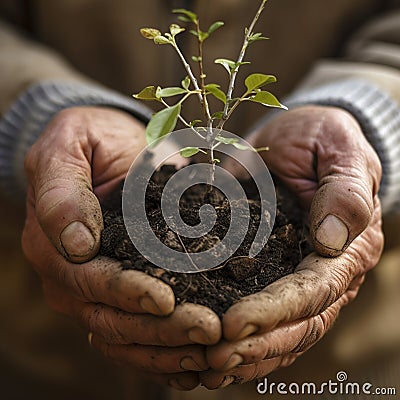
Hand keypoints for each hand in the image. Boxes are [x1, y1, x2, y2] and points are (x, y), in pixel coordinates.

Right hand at [22, 107, 220, 388]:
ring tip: (210, 352)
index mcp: (54, 245)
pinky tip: (196, 367)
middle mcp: (72, 277)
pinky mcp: (120, 295)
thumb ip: (62, 190)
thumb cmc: (90, 141)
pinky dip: (164, 354)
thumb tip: (76, 244)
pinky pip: (136, 335)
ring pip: (126, 336)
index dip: (127, 292)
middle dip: (161, 328)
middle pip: (112, 318)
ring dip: (168, 349)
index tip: (166, 300)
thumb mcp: (68, 147)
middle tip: (208, 331)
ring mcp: (94, 292)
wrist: (109, 148)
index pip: (91, 280)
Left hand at [200, 106, 383, 387]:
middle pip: (296, 324)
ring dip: (246, 353)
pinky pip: (264, 317)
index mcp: (346, 247)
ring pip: (281, 332)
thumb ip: (345, 189)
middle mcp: (326, 272)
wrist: (301, 142)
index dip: (274, 312)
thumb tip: (332, 238)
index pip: (313, 292)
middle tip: (212, 357)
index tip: (233, 324)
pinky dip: (242, 339)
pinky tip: (211, 350)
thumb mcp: (338, 149)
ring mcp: (299, 278)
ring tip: (207, 364)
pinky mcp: (275, 274)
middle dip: (255, 344)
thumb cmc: (321, 140)